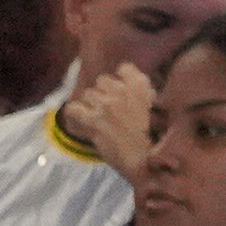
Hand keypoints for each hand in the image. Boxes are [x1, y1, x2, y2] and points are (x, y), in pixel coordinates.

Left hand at [58, 64, 155, 183]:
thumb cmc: (150, 135)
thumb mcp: (152, 107)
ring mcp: (105, 104)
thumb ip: (141, 93)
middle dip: (103, 91)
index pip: (124, 67)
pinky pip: (73, 109)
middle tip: (107, 106)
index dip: (119, 78)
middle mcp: (121, 90)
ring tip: (95, 116)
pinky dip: (74, 114)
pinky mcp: (93, 120)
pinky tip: (79, 119)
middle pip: (102, 80)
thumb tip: (131, 88)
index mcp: (139, 86)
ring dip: (90, 104)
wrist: (143, 158)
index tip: (120, 89)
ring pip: (88, 94)